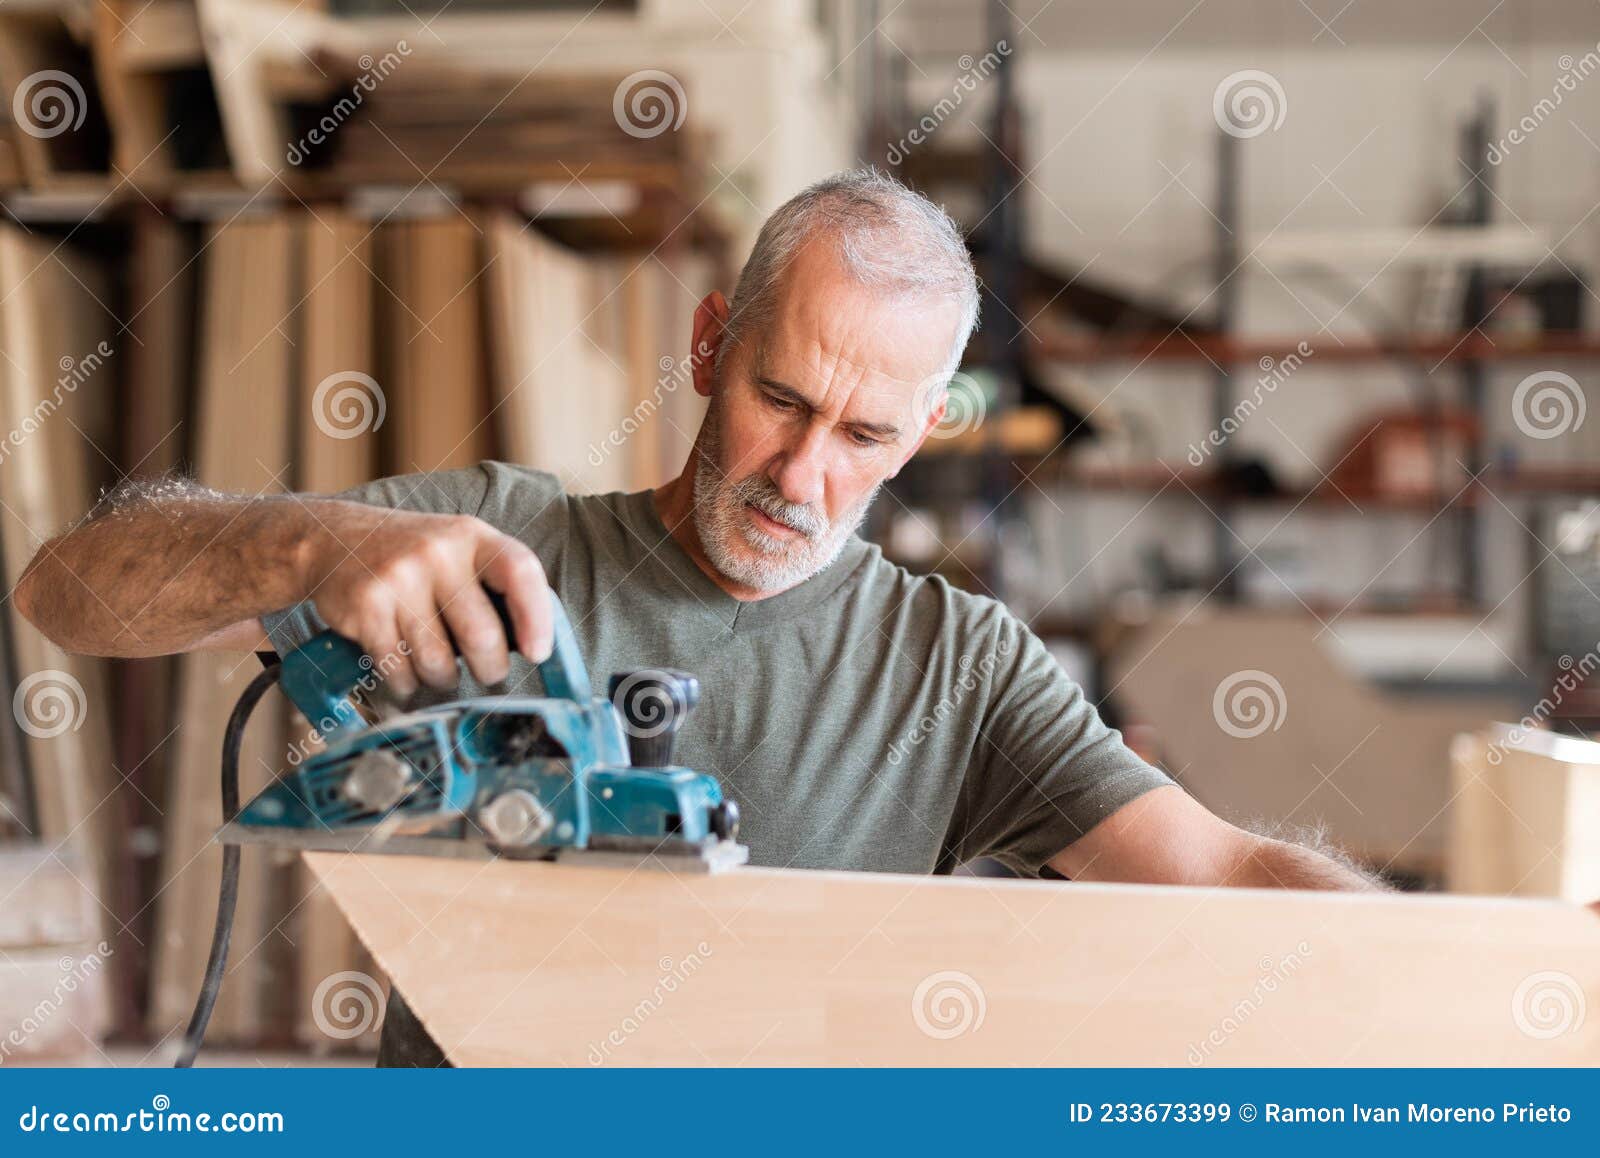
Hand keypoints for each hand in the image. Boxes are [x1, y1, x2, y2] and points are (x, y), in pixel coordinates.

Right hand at [299, 504, 551, 695]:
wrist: (333, 539)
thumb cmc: (414, 558)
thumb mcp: (458, 550)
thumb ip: (494, 585)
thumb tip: (536, 646)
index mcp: (472, 536)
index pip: (520, 572)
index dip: (536, 617)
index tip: (537, 653)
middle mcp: (437, 552)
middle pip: (481, 634)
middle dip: (490, 669)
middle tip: (489, 675)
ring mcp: (398, 578)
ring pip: (438, 661)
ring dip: (443, 680)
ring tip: (440, 670)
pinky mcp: (366, 606)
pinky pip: (399, 669)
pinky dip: (406, 683)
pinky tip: (406, 672)